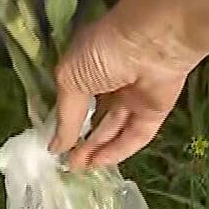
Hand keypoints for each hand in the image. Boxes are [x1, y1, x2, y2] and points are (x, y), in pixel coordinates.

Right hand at [50, 10, 201, 168]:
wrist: (153, 41)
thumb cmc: (104, 51)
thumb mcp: (71, 78)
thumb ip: (66, 115)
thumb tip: (56, 146)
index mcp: (89, 64)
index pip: (76, 96)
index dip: (66, 120)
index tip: (53, 144)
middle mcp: (112, 80)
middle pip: (96, 116)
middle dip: (81, 140)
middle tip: (66, 163)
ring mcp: (135, 96)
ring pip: (114, 128)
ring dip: (96, 149)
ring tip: (77, 168)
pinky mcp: (155, 110)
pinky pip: (135, 134)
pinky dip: (118, 150)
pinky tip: (98, 163)